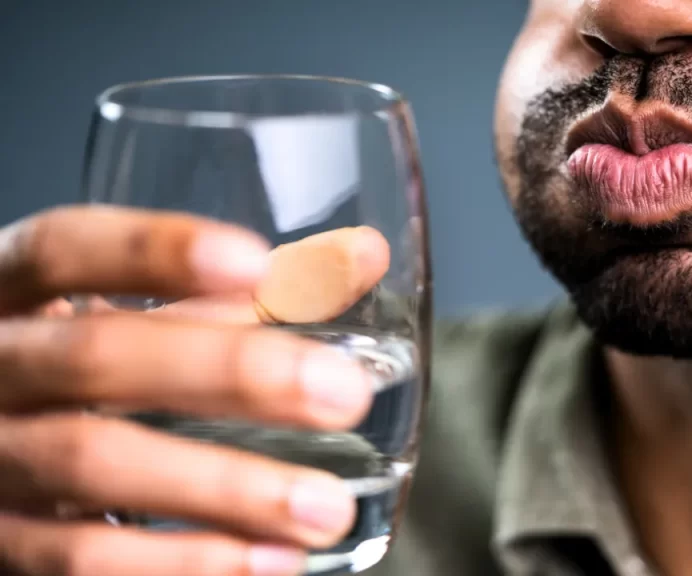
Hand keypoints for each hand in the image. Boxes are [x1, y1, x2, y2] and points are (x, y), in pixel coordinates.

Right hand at [0, 206, 389, 575]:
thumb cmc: (87, 374)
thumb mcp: (143, 320)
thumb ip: (248, 292)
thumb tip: (362, 256)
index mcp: (16, 295)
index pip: (63, 248)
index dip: (151, 250)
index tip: (255, 261)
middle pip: (94, 356)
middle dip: (228, 371)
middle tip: (342, 392)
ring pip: (91, 462)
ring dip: (223, 487)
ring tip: (326, 506)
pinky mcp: (2, 545)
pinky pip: (80, 558)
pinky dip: (181, 562)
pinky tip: (270, 560)